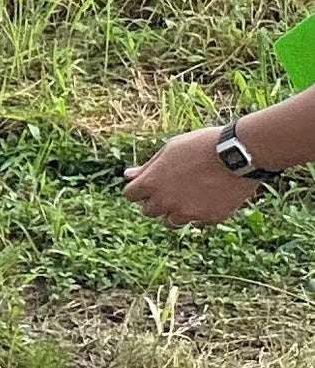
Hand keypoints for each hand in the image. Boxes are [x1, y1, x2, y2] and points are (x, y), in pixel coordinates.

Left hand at [124, 126, 265, 227]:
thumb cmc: (202, 145)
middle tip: (174, 188)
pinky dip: (202, 213)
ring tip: (191, 196)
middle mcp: (165, 202)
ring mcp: (187, 212)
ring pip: (171, 222)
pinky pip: (199, 221)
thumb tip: (128, 175)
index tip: (152, 183)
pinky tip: (212, 197)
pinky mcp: (209, 218)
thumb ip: (148, 167)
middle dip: (157, 202)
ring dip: (176, 212)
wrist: (239, 153)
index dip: (140, 189)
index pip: (131, 195)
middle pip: (149, 211)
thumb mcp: (170, 149)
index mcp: (151, 183)